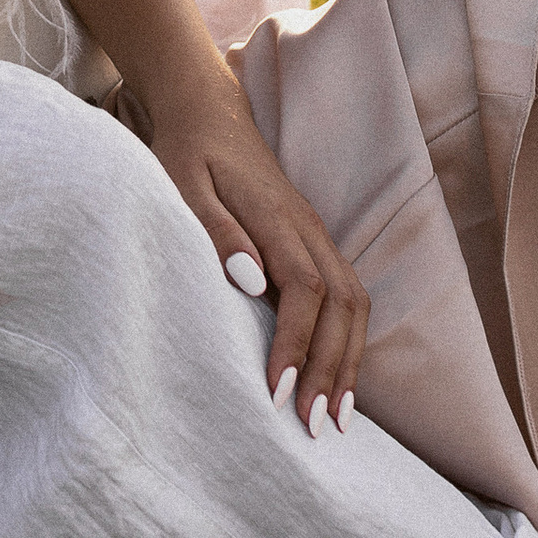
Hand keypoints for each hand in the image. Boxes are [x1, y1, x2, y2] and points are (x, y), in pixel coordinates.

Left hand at [126, 58, 370, 436]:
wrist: (208, 108)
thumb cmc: (187, 150)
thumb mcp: (182, 182)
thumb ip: (215, 230)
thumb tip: (251, 282)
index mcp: (277, 217)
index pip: (303, 290)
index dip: (296, 345)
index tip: (277, 394)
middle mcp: (308, 229)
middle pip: (342, 306)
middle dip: (331, 369)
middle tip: (314, 428)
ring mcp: (317, 235)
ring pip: (354, 304)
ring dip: (348, 362)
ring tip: (336, 421)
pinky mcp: (314, 243)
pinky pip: (348, 298)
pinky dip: (348, 343)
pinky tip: (336, 381)